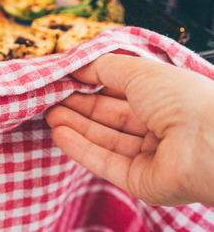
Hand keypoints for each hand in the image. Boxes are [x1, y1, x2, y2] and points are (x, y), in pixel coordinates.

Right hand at [46, 53, 213, 206]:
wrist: (209, 142)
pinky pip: (106, 163)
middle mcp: (161, 128)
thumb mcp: (138, 71)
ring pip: (105, 141)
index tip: (65, 81)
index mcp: (166, 99)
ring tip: (49, 116)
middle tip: (50, 100)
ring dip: (75, 127)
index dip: (92, 86)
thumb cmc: (183, 100)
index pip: (121, 93)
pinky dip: (81, 149)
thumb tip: (77, 66)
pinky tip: (59, 134)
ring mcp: (151, 157)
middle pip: (110, 118)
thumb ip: (103, 67)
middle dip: (79, 109)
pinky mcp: (141, 181)